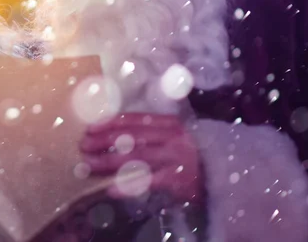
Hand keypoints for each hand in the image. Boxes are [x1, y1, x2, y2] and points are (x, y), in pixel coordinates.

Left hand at [80, 113, 202, 206]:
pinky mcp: (177, 179)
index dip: (109, 123)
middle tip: (83, 146)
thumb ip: (148, 133)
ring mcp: (175, 158)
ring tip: (88, 165)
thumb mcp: (171, 137)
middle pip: (130, 138)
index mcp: (169, 123)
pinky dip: (127, 185)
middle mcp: (172, 137)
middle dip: (103, 141)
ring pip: (135, 158)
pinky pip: (147, 181)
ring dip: (108, 162)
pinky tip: (110, 188)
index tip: (89, 128)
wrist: (223, 175)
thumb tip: (110, 134)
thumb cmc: (190, 154)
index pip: (133, 120)